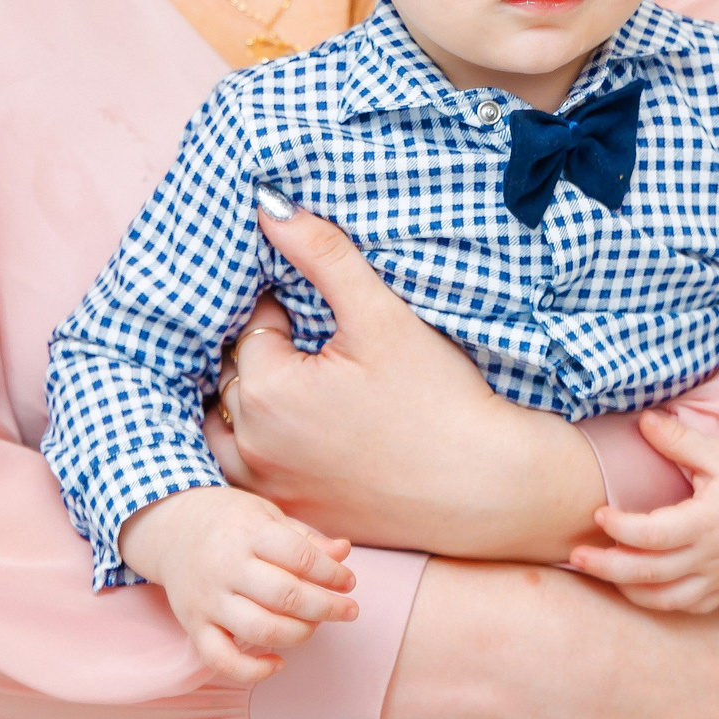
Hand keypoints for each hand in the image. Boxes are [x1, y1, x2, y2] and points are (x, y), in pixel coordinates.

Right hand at [118, 484, 359, 686]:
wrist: (171, 528)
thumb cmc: (232, 523)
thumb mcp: (268, 516)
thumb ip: (306, 539)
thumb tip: (344, 552)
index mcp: (248, 532)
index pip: (300, 558)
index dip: (332, 574)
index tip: (349, 582)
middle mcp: (225, 567)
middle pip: (285, 597)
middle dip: (327, 608)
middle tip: (349, 610)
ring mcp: (207, 600)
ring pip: (260, 630)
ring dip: (299, 635)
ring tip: (315, 626)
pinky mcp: (193, 626)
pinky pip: (221, 660)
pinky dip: (252, 671)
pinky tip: (278, 662)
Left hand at [205, 202, 604, 561]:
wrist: (485, 487)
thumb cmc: (439, 400)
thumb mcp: (380, 316)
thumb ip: (322, 255)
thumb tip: (268, 204)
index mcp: (266, 391)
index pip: (253, 327)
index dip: (288, 312)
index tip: (326, 317)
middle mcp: (253, 446)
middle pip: (236, 375)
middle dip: (268, 354)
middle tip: (322, 348)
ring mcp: (269, 488)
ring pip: (233, 424)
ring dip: (253, 401)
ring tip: (307, 387)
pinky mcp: (292, 514)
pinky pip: (251, 472)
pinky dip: (263, 448)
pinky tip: (306, 435)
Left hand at [568, 410, 718, 613]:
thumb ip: (678, 440)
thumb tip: (642, 419)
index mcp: (708, 522)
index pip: (652, 535)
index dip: (619, 528)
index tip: (597, 514)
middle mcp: (713, 557)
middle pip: (649, 575)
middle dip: (607, 568)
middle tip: (575, 556)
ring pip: (666, 601)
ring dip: (629, 590)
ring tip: (603, 572)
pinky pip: (688, 607)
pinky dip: (659, 601)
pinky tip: (638, 585)